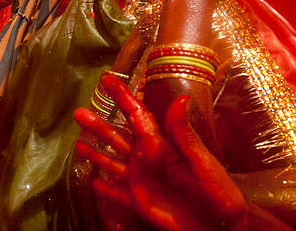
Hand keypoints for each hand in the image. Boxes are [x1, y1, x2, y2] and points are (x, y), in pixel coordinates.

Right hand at [73, 75, 246, 230]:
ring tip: (76, 142)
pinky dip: (103, 187)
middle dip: (98, 124)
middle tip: (78, 112)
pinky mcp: (138, 202)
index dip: (122, 96)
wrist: (219, 226)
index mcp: (160, 145)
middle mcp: (146, 158)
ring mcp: (140, 180)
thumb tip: (180, 98)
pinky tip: (91, 180)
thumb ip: (183, 133)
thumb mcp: (201, 161)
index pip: (137, 114)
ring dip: (94, 151)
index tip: (107, 79)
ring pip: (111, 161)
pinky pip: (115, 192)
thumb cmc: (216, 191)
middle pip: (116, 136)